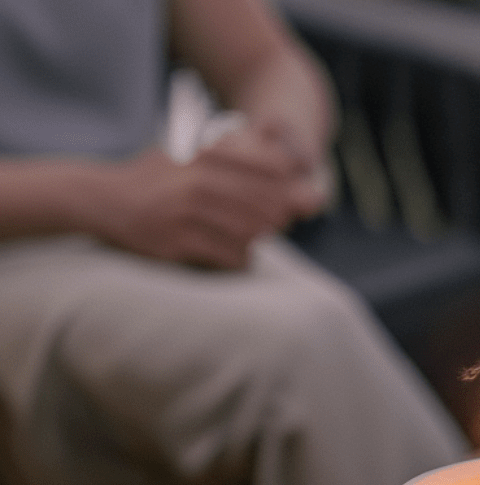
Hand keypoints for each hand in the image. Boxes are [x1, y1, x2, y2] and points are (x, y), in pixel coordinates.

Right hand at [97, 131, 324, 269]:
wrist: (102, 200)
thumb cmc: (155, 178)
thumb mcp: (187, 152)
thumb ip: (227, 148)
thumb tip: (275, 143)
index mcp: (203, 155)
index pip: (266, 169)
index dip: (286, 186)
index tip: (291, 198)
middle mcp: (196, 181)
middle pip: (263, 203)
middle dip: (279, 216)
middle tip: (280, 223)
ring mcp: (187, 212)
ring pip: (249, 231)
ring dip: (260, 239)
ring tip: (256, 238)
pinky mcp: (178, 241)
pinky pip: (229, 255)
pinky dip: (241, 259)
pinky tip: (238, 257)